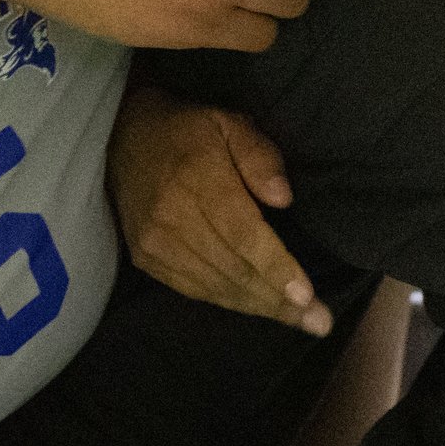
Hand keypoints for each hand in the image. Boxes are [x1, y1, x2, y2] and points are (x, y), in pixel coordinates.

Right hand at [109, 84, 328, 334]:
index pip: (243, 234)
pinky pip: (195, 290)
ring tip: (300, 320)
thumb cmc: (189, 130)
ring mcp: (155, 245)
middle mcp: (173, 219)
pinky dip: (231, 301)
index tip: (307, 296)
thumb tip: (284, 199)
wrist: (124, 138)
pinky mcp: (147, 260)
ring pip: (216, 287)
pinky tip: (259, 307)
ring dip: (260, 307)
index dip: (275, 268)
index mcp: (198, 181)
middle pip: (233, 269)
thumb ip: (260, 156)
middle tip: (320, 322)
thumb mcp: (230, 123)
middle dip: (279, 300)